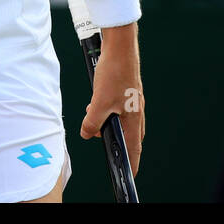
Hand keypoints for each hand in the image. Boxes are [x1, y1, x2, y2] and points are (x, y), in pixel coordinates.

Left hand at [83, 29, 143, 176]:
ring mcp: (132, 101)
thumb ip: (92, 121)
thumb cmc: (115, 74)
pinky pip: (117, 108)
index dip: (131, 162)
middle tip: (104, 145)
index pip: (134, 148)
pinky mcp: (126, 91)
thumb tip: (87, 134)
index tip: (130, 175)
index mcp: (134, 118)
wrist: (119, 48)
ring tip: (93, 123)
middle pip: (128, 136)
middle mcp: (136, 112)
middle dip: (117, 143)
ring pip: (121, 121)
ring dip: (108, 124)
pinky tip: (95, 105)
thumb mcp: (99, 102)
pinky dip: (107, 111)